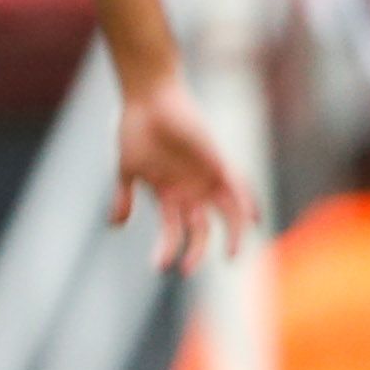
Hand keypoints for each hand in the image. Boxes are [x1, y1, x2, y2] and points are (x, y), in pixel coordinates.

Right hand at [110, 78, 256, 274]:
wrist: (147, 99)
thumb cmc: (136, 129)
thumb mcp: (126, 171)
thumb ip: (123, 199)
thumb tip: (115, 225)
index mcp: (171, 194)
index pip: (175, 230)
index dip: (170, 250)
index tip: (160, 267)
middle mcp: (192, 189)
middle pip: (202, 229)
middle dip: (196, 252)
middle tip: (186, 271)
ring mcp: (206, 176)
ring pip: (228, 214)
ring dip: (231, 235)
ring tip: (229, 257)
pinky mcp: (217, 160)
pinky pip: (239, 186)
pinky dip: (248, 202)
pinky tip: (253, 219)